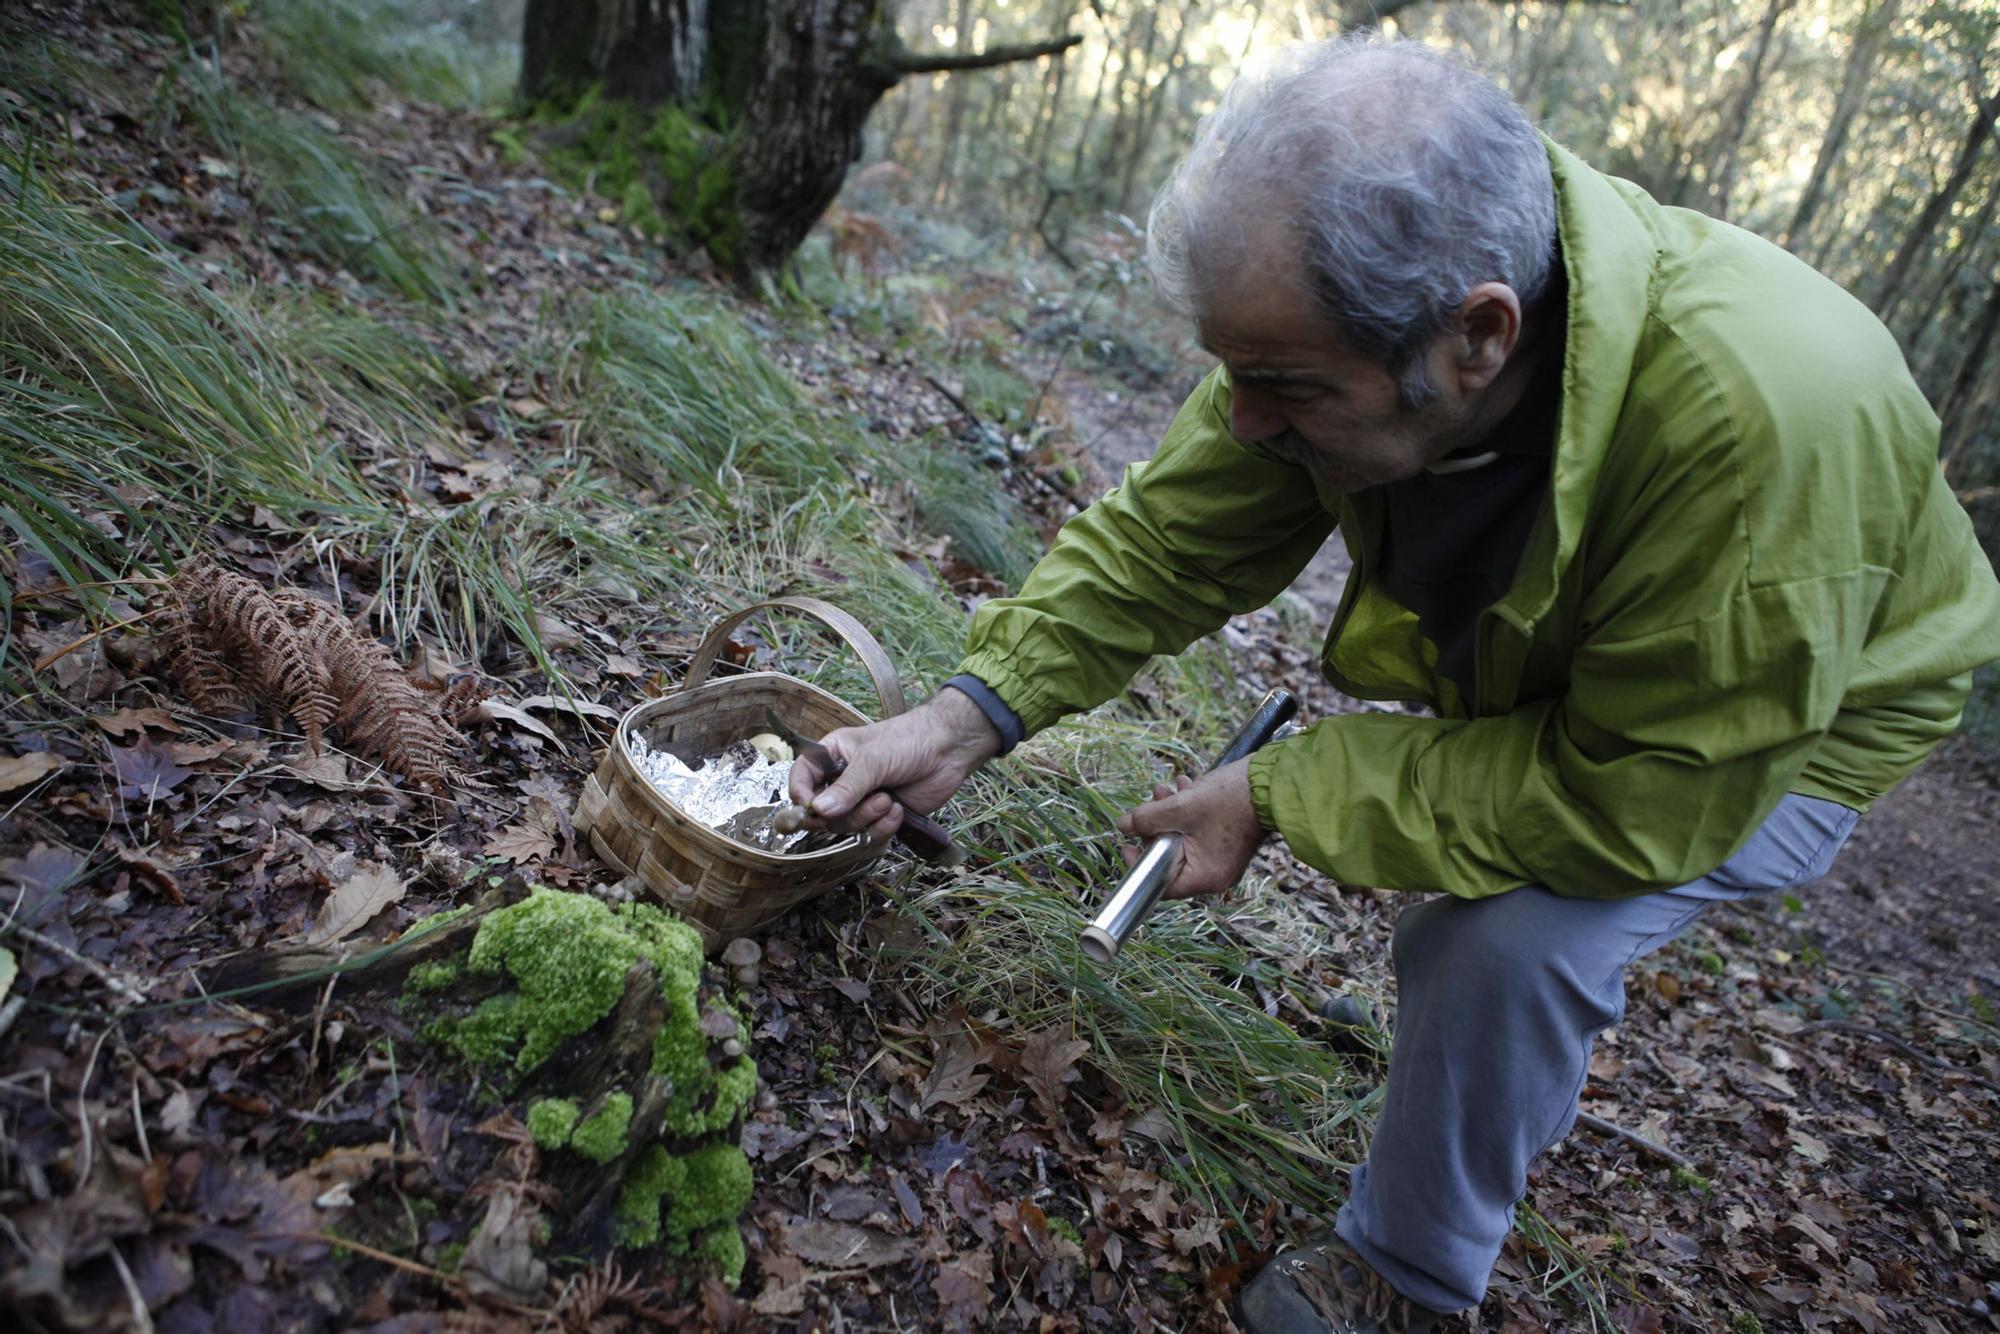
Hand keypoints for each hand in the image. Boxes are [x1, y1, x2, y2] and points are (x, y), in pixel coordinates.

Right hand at [786, 688, 1002, 842]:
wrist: (949, 749)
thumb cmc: (908, 740)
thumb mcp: (873, 759)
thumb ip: (846, 787)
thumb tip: (818, 812)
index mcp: (831, 756)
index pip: (800, 779)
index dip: (801, 796)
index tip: (812, 808)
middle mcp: (842, 779)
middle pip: (822, 812)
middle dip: (847, 811)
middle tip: (874, 798)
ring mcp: (861, 799)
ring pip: (846, 826)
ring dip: (868, 817)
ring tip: (889, 800)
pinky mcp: (881, 815)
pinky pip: (869, 833)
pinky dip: (883, 826)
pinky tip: (899, 810)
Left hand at [1113, 759, 1264, 900]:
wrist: (1272, 783)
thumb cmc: (1230, 800)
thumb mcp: (1181, 807)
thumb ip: (1147, 818)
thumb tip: (1122, 826)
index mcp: (1205, 878)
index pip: (1162, 884)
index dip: (1141, 863)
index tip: (1128, 843)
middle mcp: (1215, 874)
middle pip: (1170, 857)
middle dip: (1156, 827)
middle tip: (1151, 802)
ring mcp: (1222, 857)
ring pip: (1183, 839)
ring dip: (1170, 813)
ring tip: (1167, 789)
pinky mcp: (1226, 840)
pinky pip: (1198, 831)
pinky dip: (1187, 812)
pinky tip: (1184, 787)